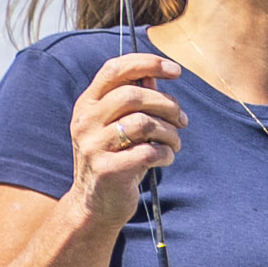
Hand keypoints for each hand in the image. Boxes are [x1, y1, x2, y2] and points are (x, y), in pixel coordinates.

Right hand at [68, 51, 185, 220]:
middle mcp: (85, 122)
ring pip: (144, 123)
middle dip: (167, 104)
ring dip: (170, 132)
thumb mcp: (117, 126)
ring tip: (174, 143)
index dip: (147, 63)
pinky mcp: (108, 170)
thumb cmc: (114, 158)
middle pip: (133, 95)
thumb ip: (134, 100)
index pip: (114, 70)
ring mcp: (93, 146)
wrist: (95, 203)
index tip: (175, 71)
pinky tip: (165, 159)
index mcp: (87, 104)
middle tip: (182, 120)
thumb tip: (155, 75)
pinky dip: (166, 154)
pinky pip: (149, 152)